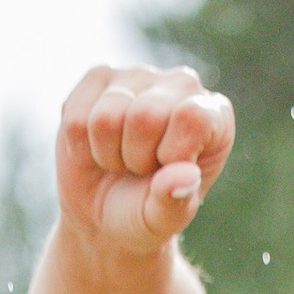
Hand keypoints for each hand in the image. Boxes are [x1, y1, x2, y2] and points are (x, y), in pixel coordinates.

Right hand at [56, 64, 234, 257]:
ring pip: (106, 118)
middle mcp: (182, 85)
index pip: (193, 117)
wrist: (106, 213)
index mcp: (215, 117)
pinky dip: (82, 145)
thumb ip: (176, 200)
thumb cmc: (146, 213)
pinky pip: (78, 118)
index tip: (167, 172)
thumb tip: (187, 175)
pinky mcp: (99, 75)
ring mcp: (140, 74)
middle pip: (145, 116)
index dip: (171, 154)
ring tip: (123, 161)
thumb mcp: (164, 219)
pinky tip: (99, 147)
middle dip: (136, 158)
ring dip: (109, 154)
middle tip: (142, 171)